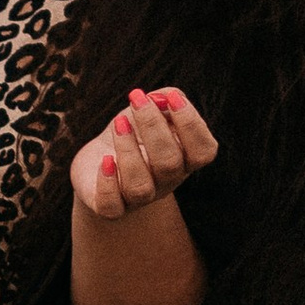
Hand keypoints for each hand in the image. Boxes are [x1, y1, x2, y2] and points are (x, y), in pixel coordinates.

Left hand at [70, 87, 217, 221]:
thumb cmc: (132, 133)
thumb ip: (165, 99)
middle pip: (169, 163)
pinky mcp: (110, 207)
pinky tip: (105, 160)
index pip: (203, 151)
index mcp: (184, 159)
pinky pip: (112, 206)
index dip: (191, 124)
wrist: (100, 161)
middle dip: (153, 126)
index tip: (171, 98)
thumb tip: (164, 98)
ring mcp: (139, 198)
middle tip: (136, 99)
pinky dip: (108, 184)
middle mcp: (166, 182)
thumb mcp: (150, 110)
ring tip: (119, 123)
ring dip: (128, 151)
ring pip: (140, 186)